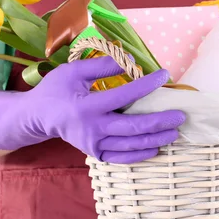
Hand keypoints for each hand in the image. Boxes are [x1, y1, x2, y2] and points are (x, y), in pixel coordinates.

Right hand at [0, 57, 184, 162]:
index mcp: (86, 107)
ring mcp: (94, 145)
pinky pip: (122, 158)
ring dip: (156, 140)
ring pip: (130, 146)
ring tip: (175, 132)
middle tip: (180, 115)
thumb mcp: (73, 71)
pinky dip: (140, 155)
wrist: (38, 117)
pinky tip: (156, 148)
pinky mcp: (96, 154)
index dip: (146, 85)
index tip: (164, 75)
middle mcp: (91, 129)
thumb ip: (101, 65)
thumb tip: (129, 59)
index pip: (123, 96)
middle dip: (159, 122)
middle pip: (132, 128)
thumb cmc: (56, 90)